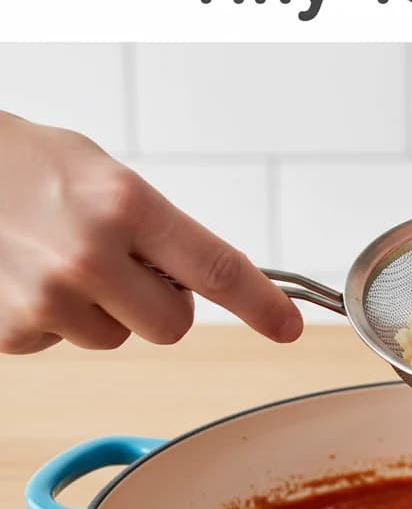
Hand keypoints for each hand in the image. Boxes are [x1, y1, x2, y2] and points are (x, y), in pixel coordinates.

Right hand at [0, 112, 302, 353]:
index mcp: (126, 205)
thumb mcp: (103, 175)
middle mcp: (90, 255)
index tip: (287, 327)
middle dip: (159, 305)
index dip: (261, 304)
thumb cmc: (24, 165)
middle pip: (172, 325)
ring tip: (58, 261)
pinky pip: (63, 343)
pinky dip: (52, 319)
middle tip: (123, 267)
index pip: (218, 269)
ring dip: (101, 310)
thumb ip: (159, 227)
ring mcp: (47, 297)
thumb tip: (208, 278)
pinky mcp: (12, 329)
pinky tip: (23, 276)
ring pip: (116, 338)